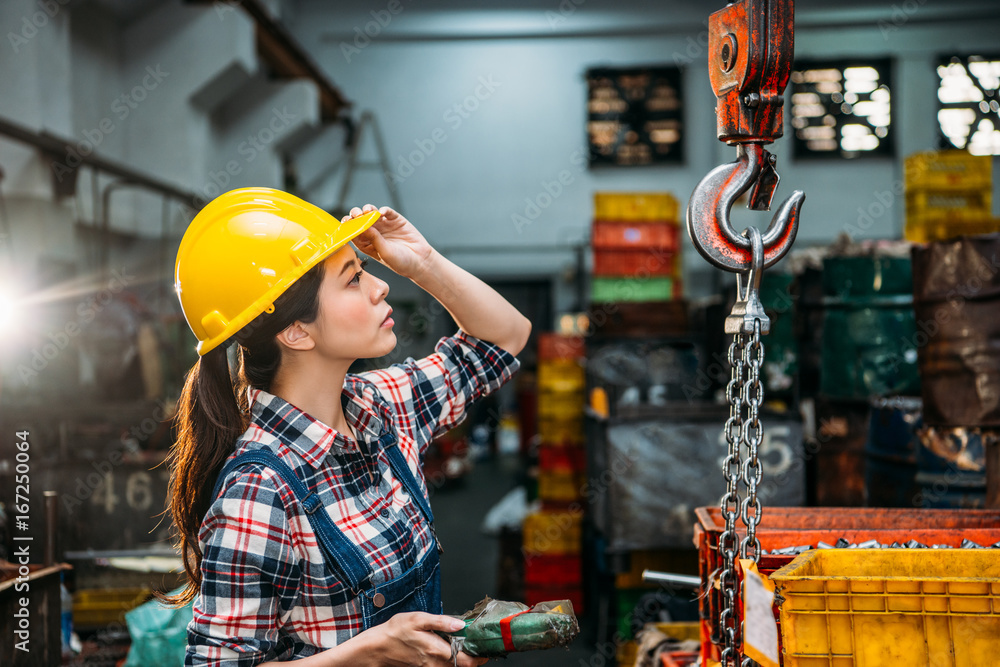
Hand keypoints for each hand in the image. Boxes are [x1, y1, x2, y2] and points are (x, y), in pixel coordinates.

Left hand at [343, 205, 433, 279]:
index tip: (346, 222)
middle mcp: (374, 233)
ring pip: (372, 213)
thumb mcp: (384, 252)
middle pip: (360, 220)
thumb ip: (374, 239)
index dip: (349, 226)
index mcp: (367, 244)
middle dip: (356, 215)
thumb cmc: (400, 262)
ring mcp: (384, 226)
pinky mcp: (395, 220)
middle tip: (357, 214)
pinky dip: (384, 210)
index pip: (354, 232)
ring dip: (368, 209)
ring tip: (368, 211)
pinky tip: (382, 212)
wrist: (420, 261)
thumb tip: (363, 226)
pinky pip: (387, 212)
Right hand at [360, 612, 487, 666]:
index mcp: (437, 651)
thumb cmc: (396, 631)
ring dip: (464, 659)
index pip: (468, 662)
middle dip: (475, 658)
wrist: (377, 647)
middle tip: (481, 644)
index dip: (481, 657)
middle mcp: (436, 664)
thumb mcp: (418, 619)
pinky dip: (453, 661)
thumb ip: (441, 622)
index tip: (487, 647)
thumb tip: (461, 624)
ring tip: (469, 645)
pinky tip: (452, 648)